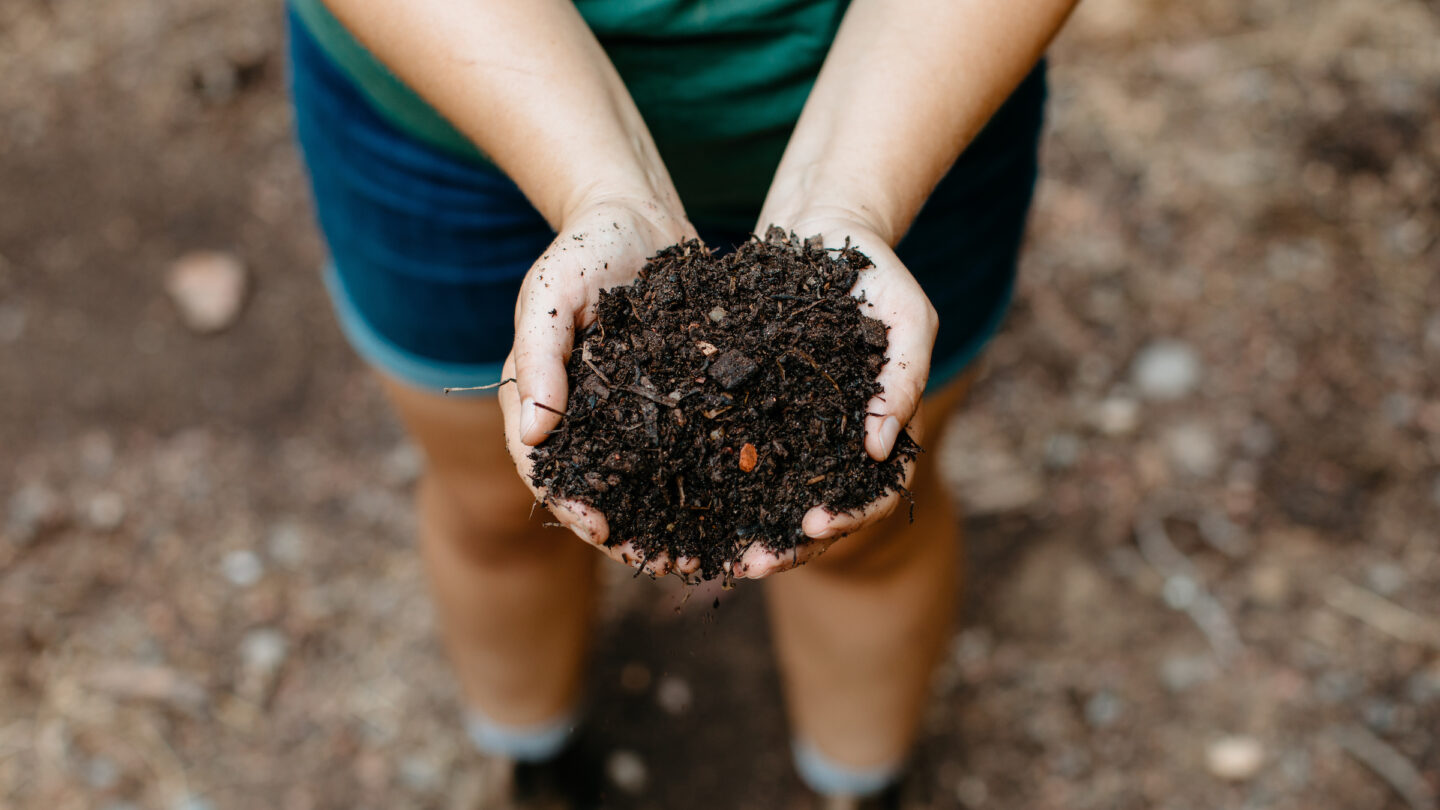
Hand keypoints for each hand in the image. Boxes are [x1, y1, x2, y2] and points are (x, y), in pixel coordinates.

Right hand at [497, 197, 700, 575]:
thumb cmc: (582, 250)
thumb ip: (539, 357)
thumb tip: (532, 434)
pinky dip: (708, 485)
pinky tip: (740, 511)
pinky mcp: (673, 404)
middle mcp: (585, 420)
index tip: (598, 528)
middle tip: (663, 565)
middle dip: (629, 536)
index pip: (547, 469)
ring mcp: (630, 416)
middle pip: (600, 493)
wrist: (634, 215)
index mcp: (541, 402)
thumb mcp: (552, 294)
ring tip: (704, 559)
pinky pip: (688, 453)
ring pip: (647, 485)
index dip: (571, 504)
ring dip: (671, 526)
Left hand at [734, 209, 937, 578]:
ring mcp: (792, 429)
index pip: (875, 493)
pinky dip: (713, 487)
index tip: (815, 523)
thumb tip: (881, 451)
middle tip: (752, 564)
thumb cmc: (876, 272)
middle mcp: (834, 441)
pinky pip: (732, 456)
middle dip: (788, 546)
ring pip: (771, 498)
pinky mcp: (750, 409)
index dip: (849, 516)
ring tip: (716, 555)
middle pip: (818, 512)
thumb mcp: (907, 316)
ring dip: (747, 532)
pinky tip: (681, 504)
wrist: (822, 228)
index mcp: (880, 431)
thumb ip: (903, 380)